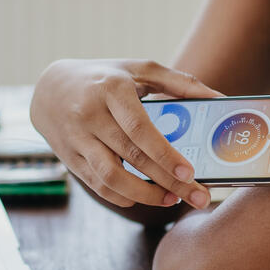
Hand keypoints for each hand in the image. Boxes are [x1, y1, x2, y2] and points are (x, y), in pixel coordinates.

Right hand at [30, 58, 220, 209]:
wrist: (49, 88)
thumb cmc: (105, 77)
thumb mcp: (140, 69)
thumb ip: (180, 83)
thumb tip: (220, 98)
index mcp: (112, 89)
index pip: (140, 128)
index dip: (165, 154)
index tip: (190, 173)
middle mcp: (90, 114)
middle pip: (132, 157)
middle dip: (168, 182)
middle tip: (197, 197)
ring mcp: (76, 139)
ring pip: (110, 177)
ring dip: (145, 195)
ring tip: (172, 200)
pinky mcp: (69, 158)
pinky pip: (97, 185)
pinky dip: (122, 197)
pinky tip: (143, 198)